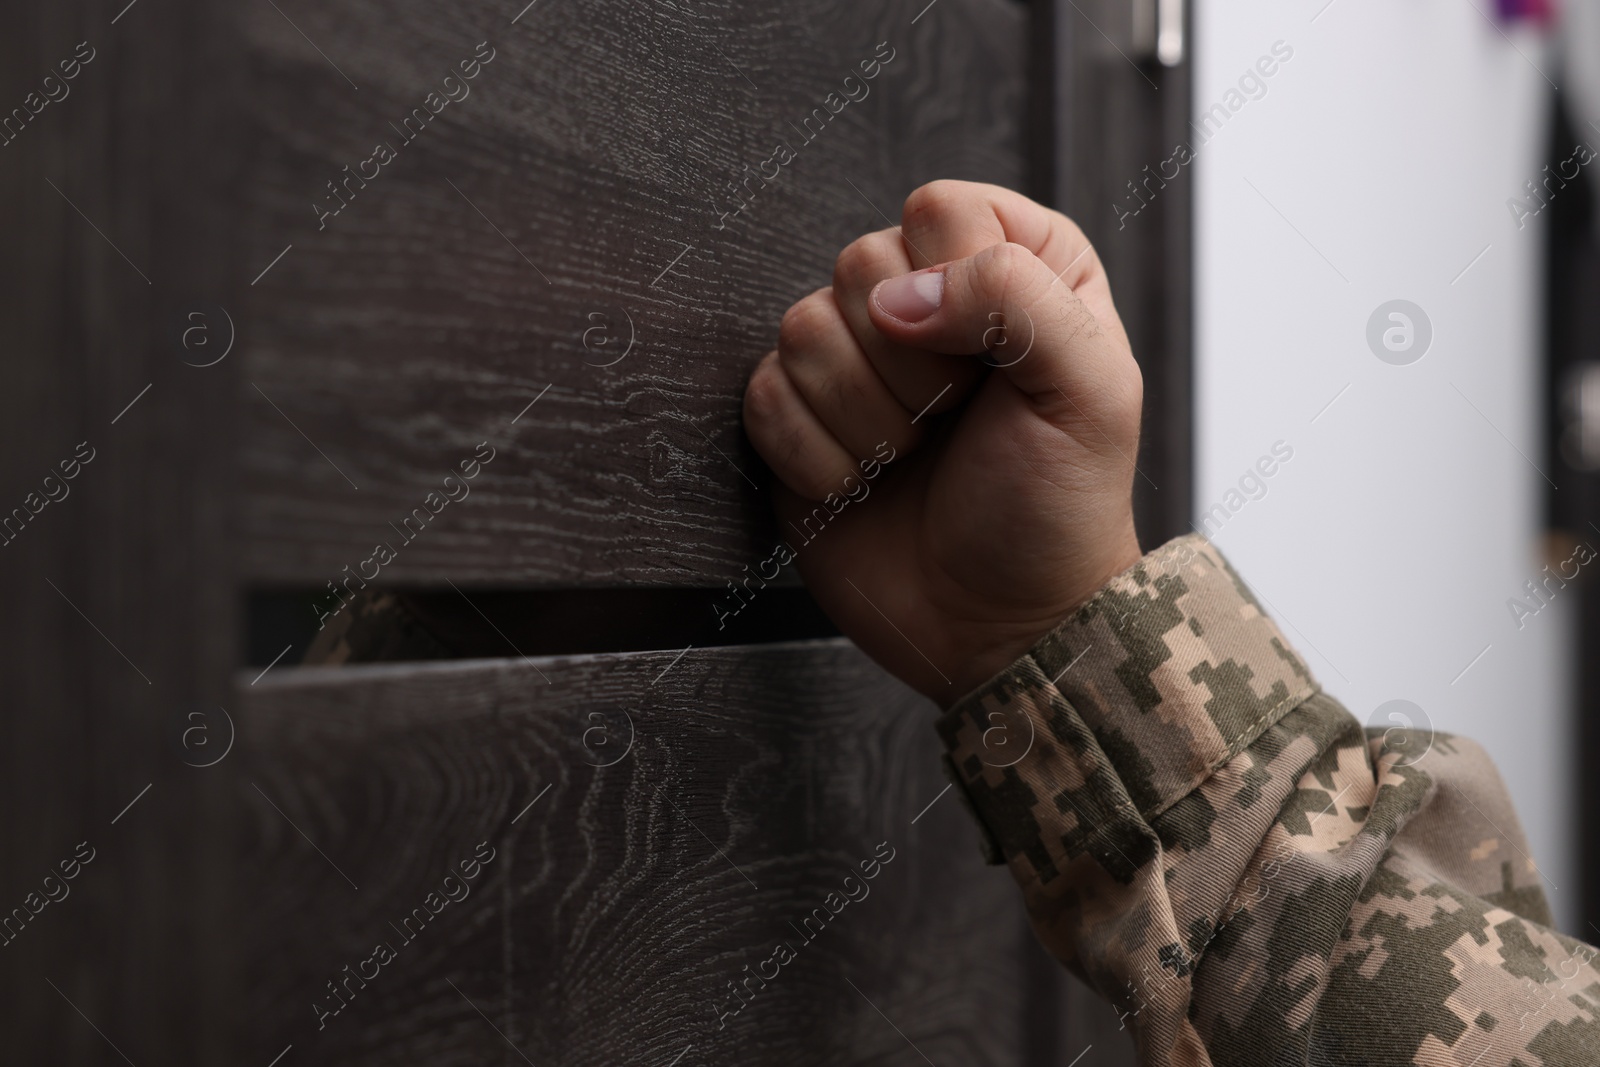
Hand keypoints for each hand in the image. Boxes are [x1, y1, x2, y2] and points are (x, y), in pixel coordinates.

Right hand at [741, 181, 1144, 702]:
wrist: (998, 625)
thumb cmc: (1058, 511)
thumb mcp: (1090, 393)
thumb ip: (1018, 300)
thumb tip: (896, 296)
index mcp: (1015, 267)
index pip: (941, 210)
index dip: (953, 283)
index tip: (986, 362)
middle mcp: (931, 300)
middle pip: (859, 263)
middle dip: (907, 366)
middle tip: (950, 423)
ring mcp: (857, 359)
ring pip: (801, 328)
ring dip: (862, 417)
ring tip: (909, 458)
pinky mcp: (799, 418)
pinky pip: (763, 395)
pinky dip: (814, 456)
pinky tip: (861, 484)